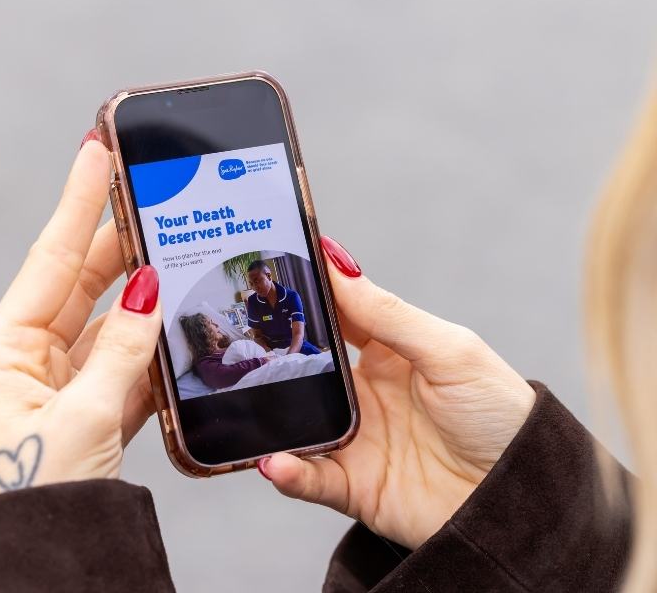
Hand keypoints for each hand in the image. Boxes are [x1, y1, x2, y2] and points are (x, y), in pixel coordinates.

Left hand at [0, 131, 161, 500]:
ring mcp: (64, 385)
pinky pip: (128, 365)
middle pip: (84, 284)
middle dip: (122, 242)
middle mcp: (30, 360)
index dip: (79, 203)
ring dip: (147, 299)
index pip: (51, 260)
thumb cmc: (35, 498)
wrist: (38, 566)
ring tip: (180, 259)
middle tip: (156, 200)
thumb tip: (152, 291)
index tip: (97, 151)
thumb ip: (122, 351)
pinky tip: (182, 330)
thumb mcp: (82, 418)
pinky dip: (156, 350)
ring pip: (113, 324)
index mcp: (5, 352)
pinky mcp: (92, 410)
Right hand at [259, 236, 534, 549]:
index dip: (306, 295)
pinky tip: (274, 461)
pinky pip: (310, 478)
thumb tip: (338, 264)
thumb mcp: (449, 351)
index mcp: (389, 353)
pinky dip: (288, 472)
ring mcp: (356, 439)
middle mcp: (365, 394)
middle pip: (306, 369)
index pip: (337, 316)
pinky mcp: (354, 485)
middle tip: (237, 340)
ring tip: (242, 405)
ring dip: (269, 417)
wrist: (526, 499)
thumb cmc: (500, 415)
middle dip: (271, 356)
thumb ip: (389, 314)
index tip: (269, 269)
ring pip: (297, 422)